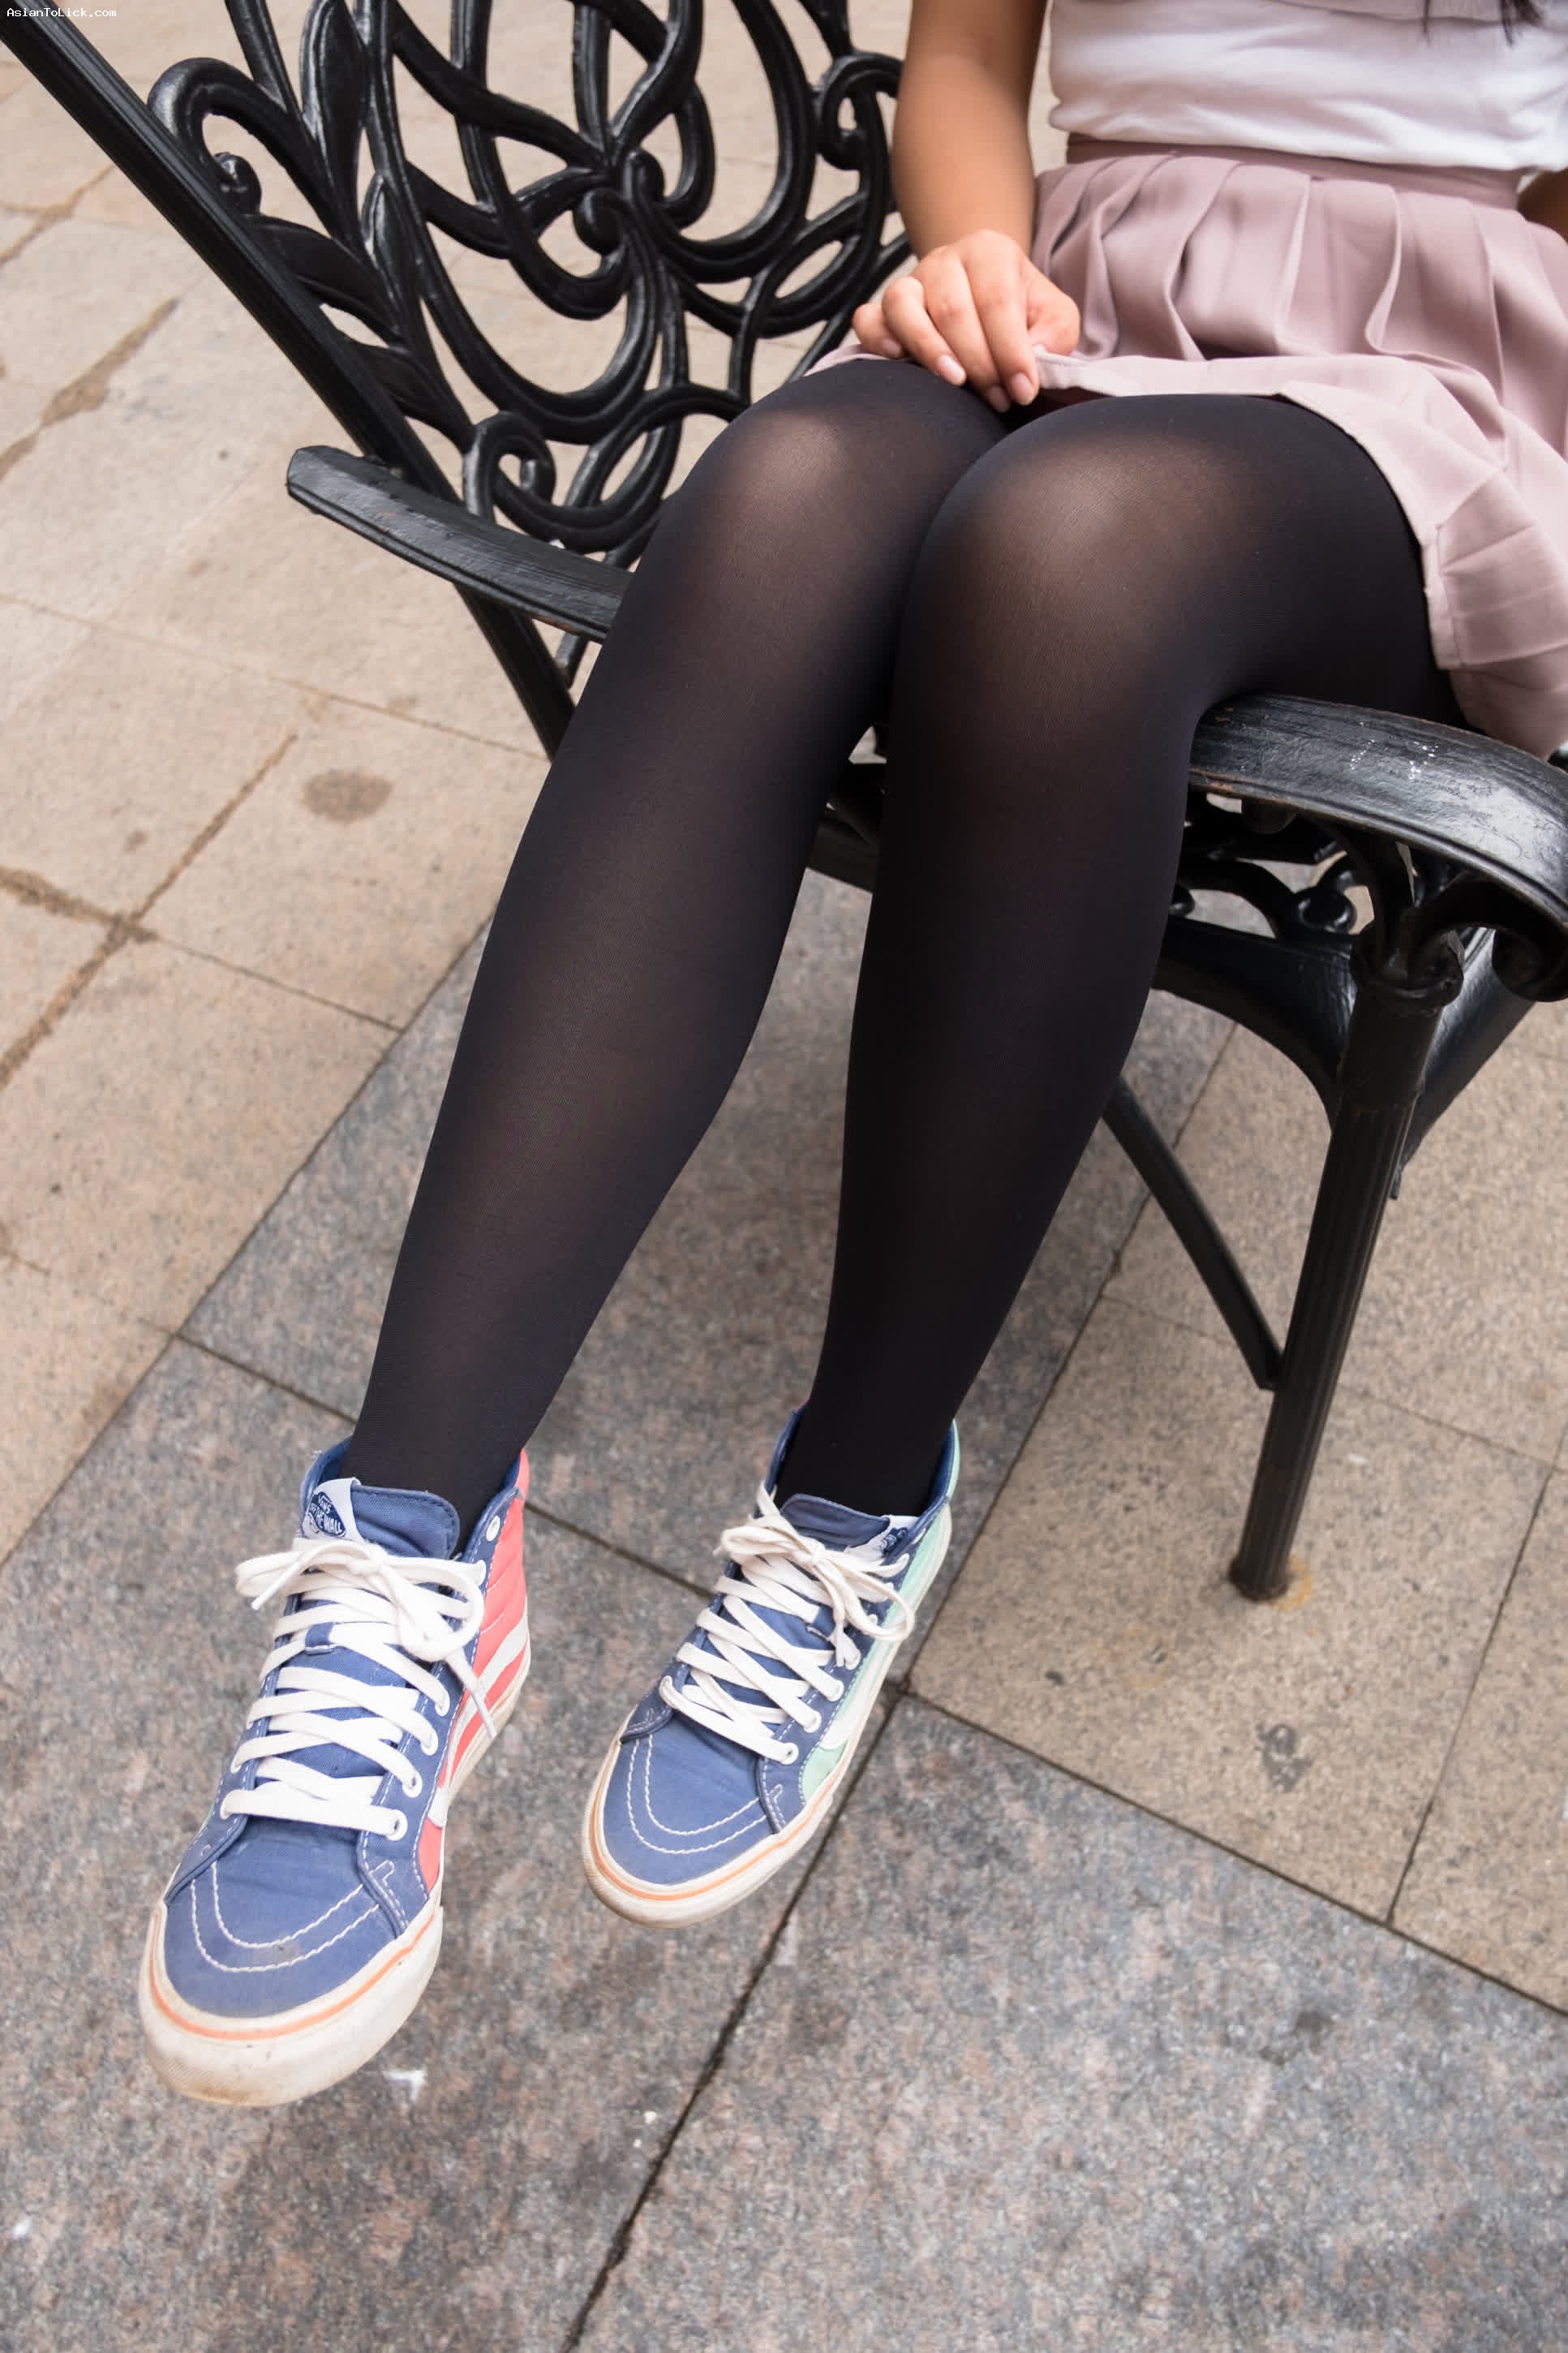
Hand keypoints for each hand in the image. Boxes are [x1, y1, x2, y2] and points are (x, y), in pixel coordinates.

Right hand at [851, 229, 1080, 408]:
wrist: (989, 301)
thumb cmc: (1024, 316)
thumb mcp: (1054, 319)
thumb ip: (1053, 334)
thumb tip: (1032, 358)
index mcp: (990, 252)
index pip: (997, 300)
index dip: (1011, 351)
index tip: (1023, 391)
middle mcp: (945, 260)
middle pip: (953, 308)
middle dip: (978, 362)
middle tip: (997, 398)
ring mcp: (910, 282)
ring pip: (904, 305)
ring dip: (929, 349)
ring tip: (954, 382)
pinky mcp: (883, 309)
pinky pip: (868, 318)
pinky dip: (877, 337)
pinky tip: (897, 358)